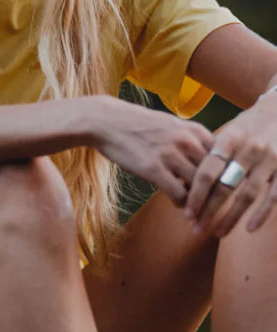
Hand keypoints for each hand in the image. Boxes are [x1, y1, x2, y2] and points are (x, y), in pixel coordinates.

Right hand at [88, 96, 212, 204]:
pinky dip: (182, 204)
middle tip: (215, 208)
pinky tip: (177, 204)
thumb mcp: (171, 125)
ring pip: (199, 188)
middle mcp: (187, 141)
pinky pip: (179, 194)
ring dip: (200, 203)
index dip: (226, 177)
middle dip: (216, 194)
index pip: (224, 159)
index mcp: (195, 130)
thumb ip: (192, 140)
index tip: (224, 190)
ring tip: (197, 211)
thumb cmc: (137, 124)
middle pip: (215, 176)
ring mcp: (170, 154)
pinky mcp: (153, 168)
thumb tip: (208, 163)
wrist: (105, 121)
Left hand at [184, 94, 276, 236]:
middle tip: (196, 228)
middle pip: (225, 186)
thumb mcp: (228, 132)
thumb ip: (212, 154)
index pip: (208, 171)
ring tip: (218, 232)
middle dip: (209, 210)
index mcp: (229, 140)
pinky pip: (274, 197)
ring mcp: (269, 160)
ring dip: (232, 216)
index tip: (187, 212)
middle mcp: (249, 150)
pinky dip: (261, 214)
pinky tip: (249, 228)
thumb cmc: (249, 125)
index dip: (196, 194)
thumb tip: (187, 181)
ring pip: (247, 195)